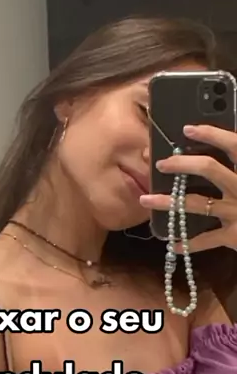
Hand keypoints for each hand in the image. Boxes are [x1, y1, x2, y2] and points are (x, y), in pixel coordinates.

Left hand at [139, 124, 236, 252]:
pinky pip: (206, 240)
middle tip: (162, 163)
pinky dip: (189, 243)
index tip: (188, 129)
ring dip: (167, 201)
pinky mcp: (234, 236)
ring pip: (197, 204)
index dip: (211, 134)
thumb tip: (230, 147)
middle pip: (210, 169)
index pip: (234, 145)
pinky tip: (173, 244)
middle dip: (183, 164)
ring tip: (146, 199)